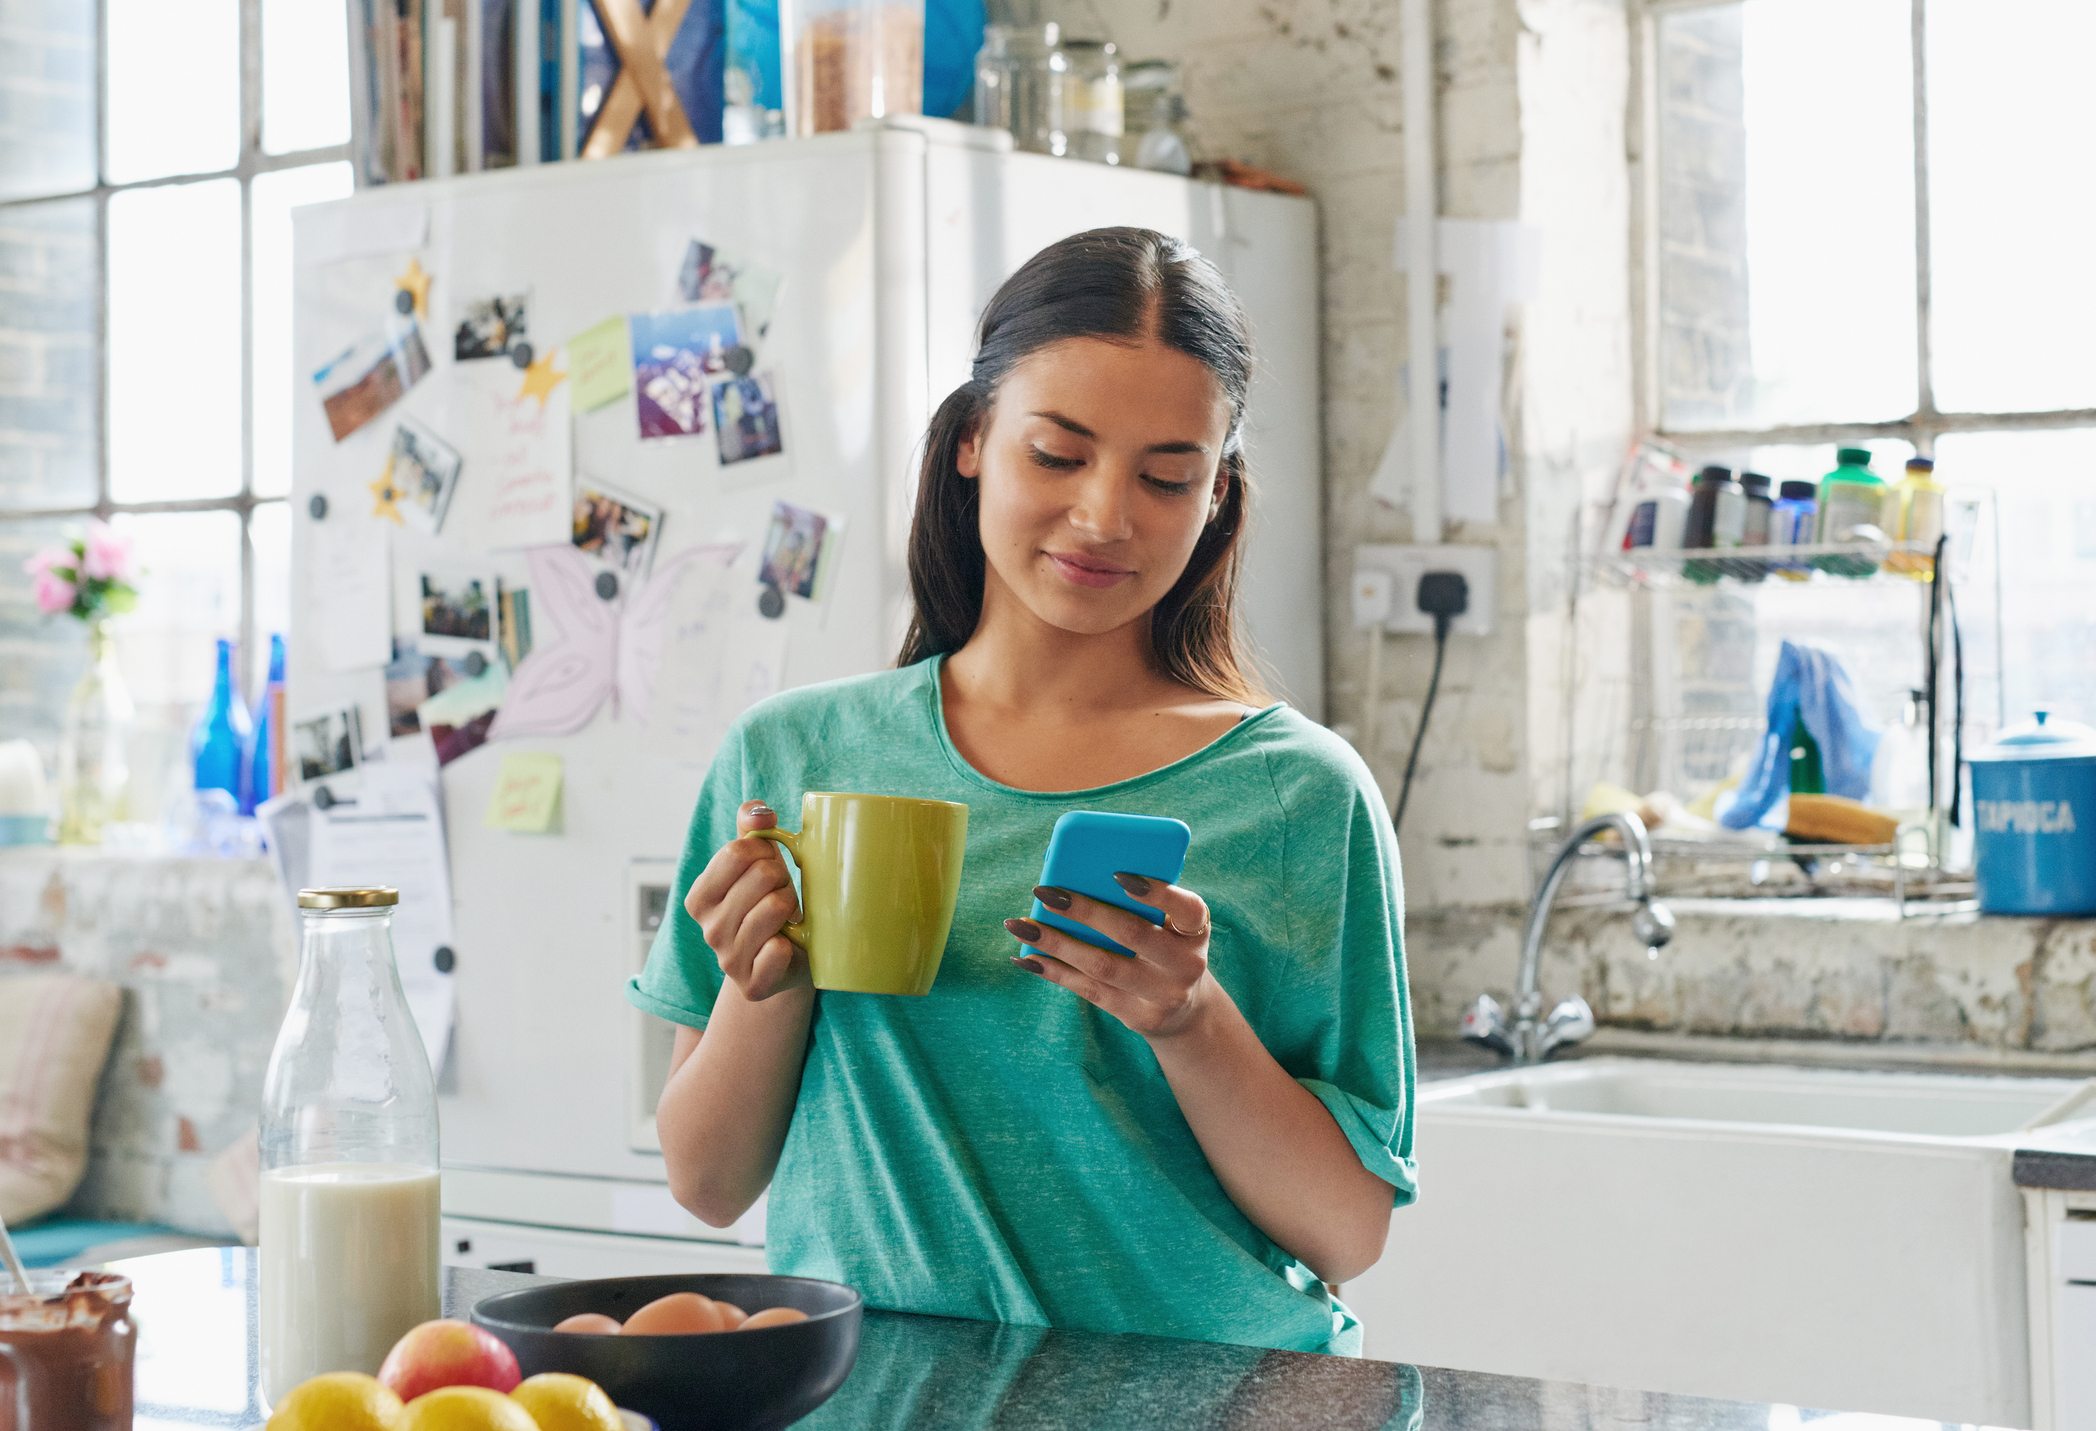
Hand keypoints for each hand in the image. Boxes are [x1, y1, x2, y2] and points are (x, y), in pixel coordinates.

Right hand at [683, 800, 810, 1001]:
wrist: (790, 959)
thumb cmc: (771, 901)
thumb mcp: (758, 860)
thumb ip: (751, 826)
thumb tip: (762, 814)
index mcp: (699, 897)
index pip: (737, 851)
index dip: (765, 851)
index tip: (769, 867)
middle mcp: (707, 930)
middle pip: (760, 876)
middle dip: (782, 878)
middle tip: (782, 894)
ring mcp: (728, 960)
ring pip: (774, 908)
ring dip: (791, 906)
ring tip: (788, 917)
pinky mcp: (752, 985)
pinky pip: (779, 950)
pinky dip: (793, 943)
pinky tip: (789, 945)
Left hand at [1005, 875, 1215, 1040]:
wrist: (1187, 1011)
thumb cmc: (1166, 947)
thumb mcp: (1170, 926)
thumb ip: (1140, 904)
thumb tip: (1074, 876)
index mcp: (1197, 930)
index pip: (1186, 907)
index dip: (1156, 892)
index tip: (1117, 875)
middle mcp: (1186, 964)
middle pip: (1130, 934)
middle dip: (1083, 911)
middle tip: (1044, 892)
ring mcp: (1162, 995)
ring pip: (1101, 965)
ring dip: (1055, 942)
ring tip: (1020, 924)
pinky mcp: (1137, 1016)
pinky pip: (1088, 990)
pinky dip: (1054, 971)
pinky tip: (1026, 957)